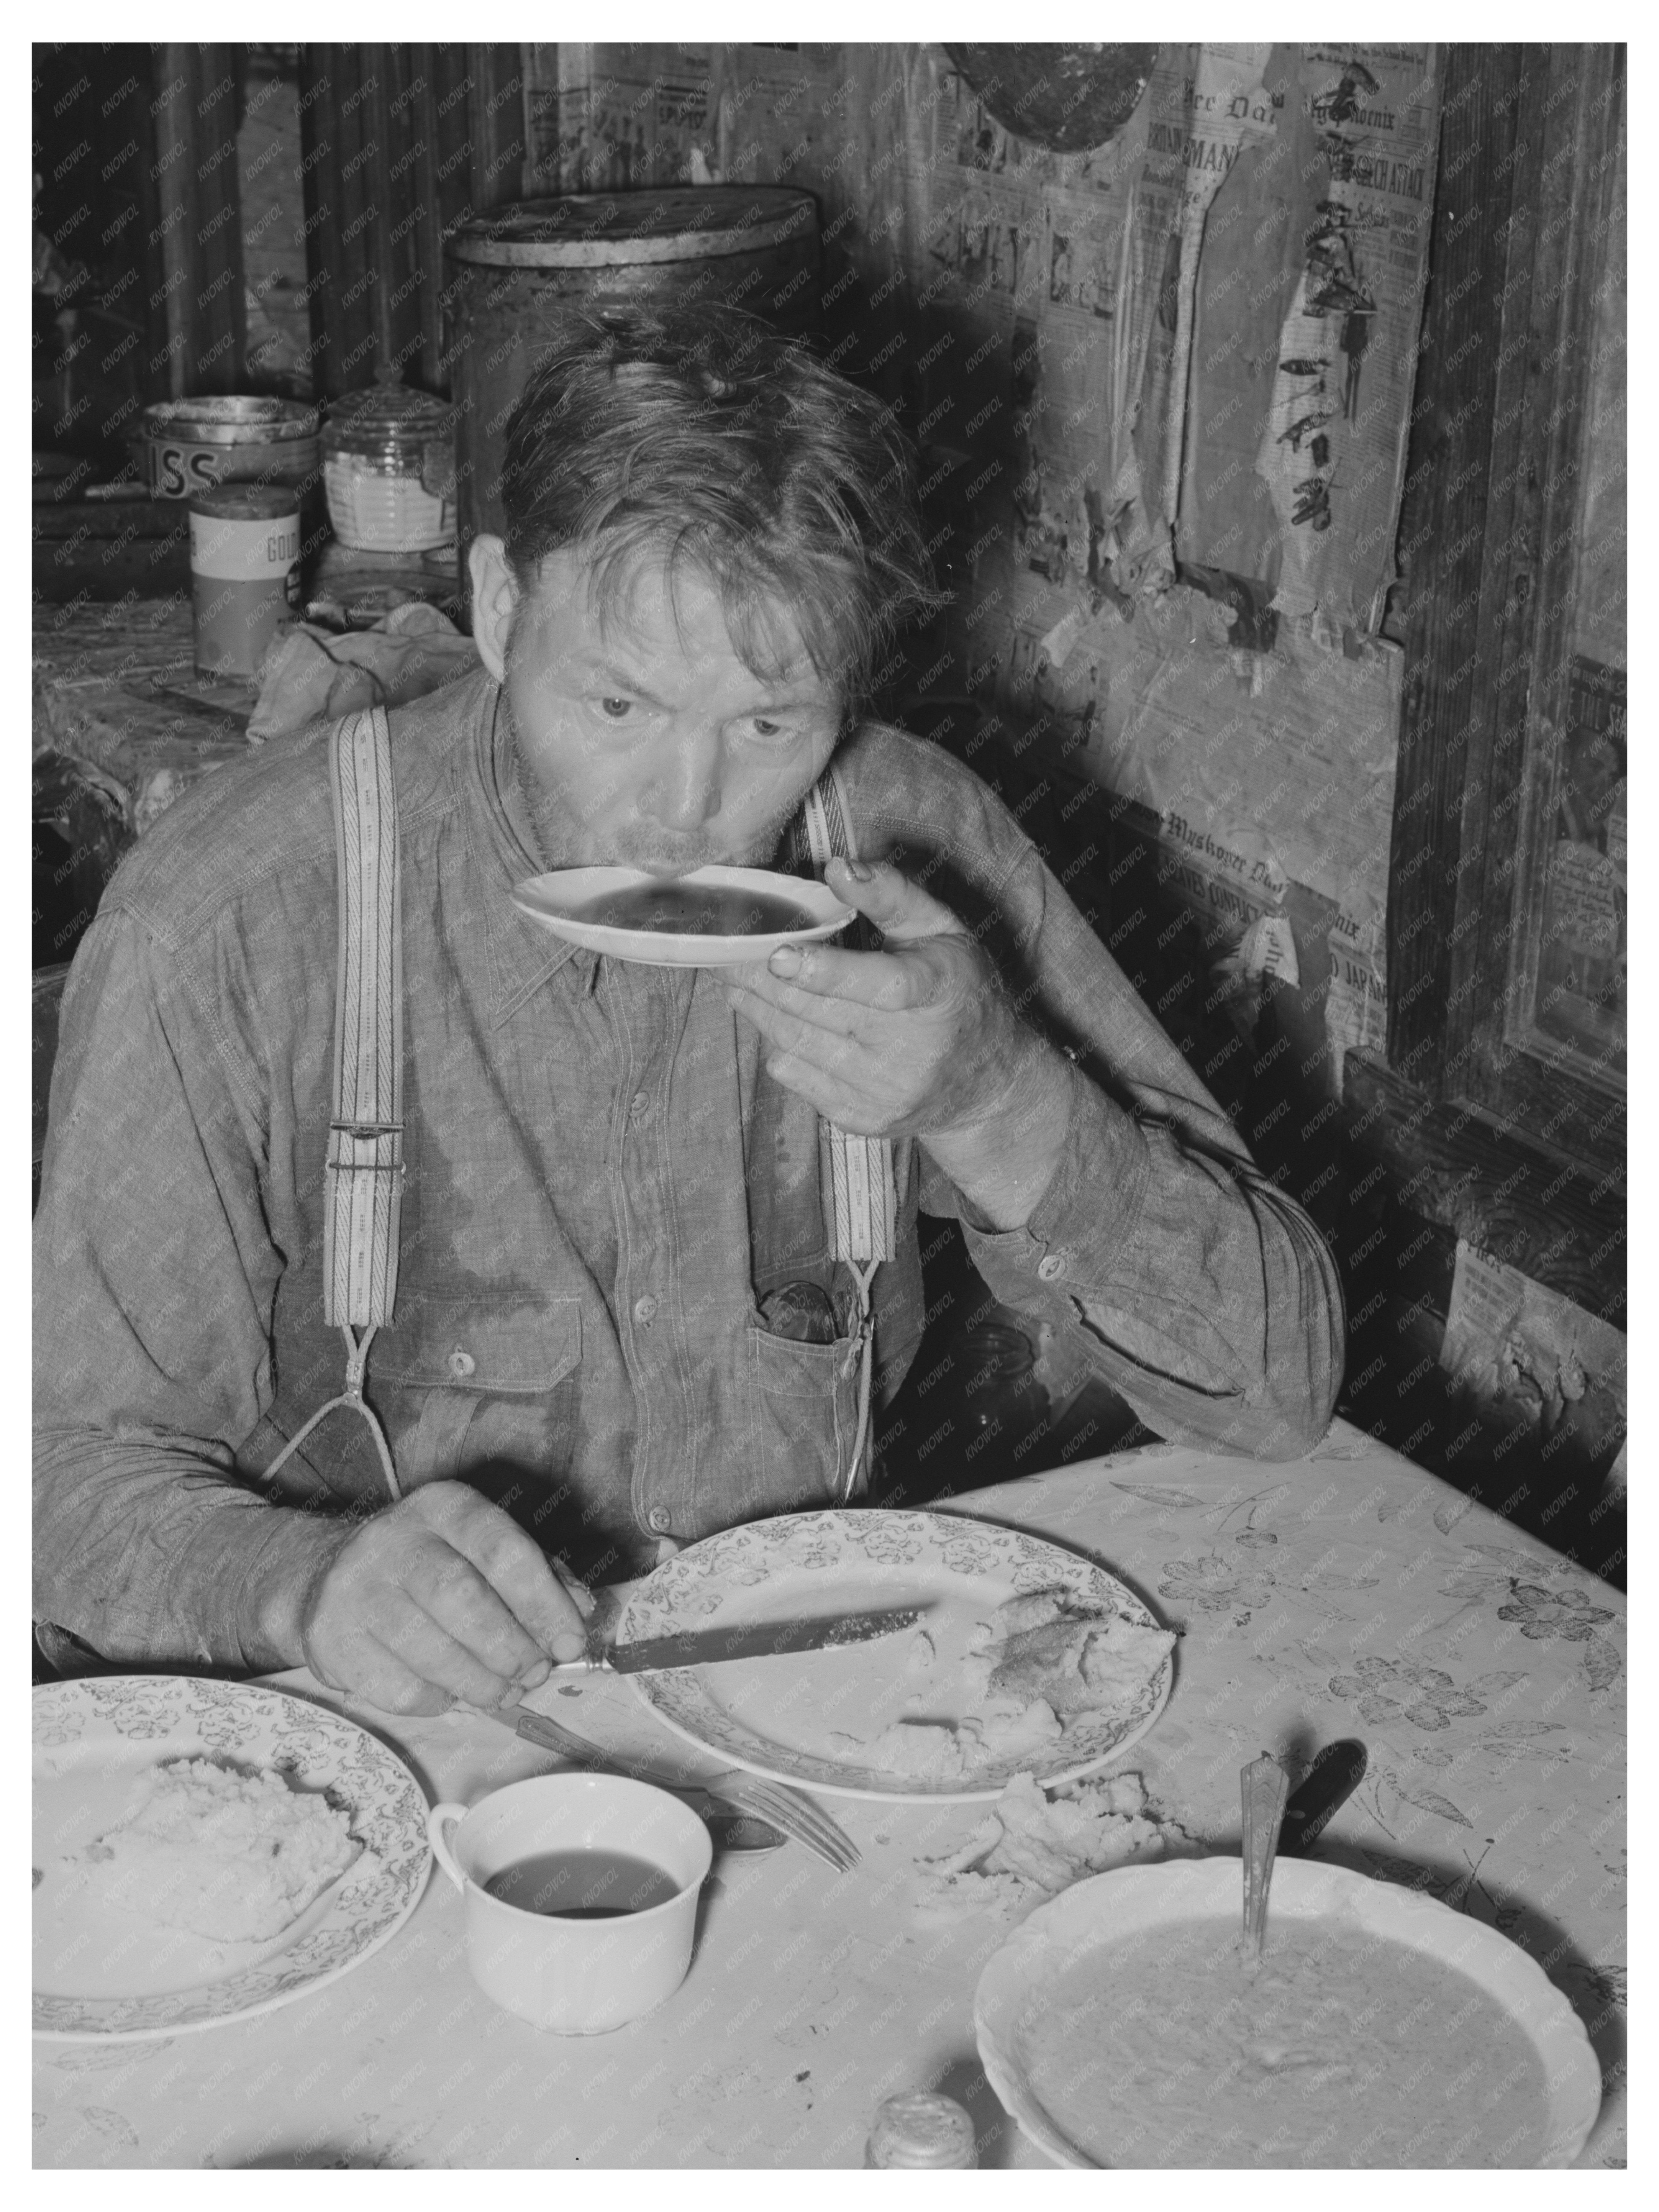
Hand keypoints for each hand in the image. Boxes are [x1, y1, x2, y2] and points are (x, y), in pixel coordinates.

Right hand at [297, 1481, 595, 1717]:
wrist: (329, 1575)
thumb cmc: (433, 1566)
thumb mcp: (486, 1551)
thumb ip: (541, 1575)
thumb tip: (581, 1610)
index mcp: (445, 1507)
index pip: (504, 1550)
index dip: (544, 1602)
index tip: (569, 1643)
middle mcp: (394, 1538)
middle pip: (463, 1598)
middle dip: (510, 1647)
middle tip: (533, 1674)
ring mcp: (354, 1589)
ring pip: (430, 1649)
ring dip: (480, 1683)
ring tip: (503, 1692)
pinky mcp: (330, 1640)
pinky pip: (398, 1687)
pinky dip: (437, 1701)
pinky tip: (452, 1694)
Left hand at [723, 856, 1037, 1141]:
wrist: (987, 1084)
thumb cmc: (959, 991)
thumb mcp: (943, 931)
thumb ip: (892, 895)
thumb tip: (837, 869)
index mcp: (938, 994)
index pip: (880, 986)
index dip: (826, 971)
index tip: (779, 954)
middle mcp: (911, 1051)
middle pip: (819, 1012)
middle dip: (761, 978)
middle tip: (724, 947)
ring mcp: (885, 1091)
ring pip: (798, 1044)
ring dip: (756, 1008)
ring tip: (731, 975)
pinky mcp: (862, 1118)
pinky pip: (797, 1078)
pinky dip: (776, 1044)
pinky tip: (766, 1016)